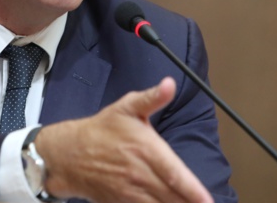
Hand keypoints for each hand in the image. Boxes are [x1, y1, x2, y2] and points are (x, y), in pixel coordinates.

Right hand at [35, 77, 213, 202]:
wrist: (69, 153)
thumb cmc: (102, 130)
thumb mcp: (127, 107)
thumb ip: (152, 98)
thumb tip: (169, 84)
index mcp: (144, 147)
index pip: (174, 172)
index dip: (193, 190)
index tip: (207, 200)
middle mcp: (139, 172)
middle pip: (171, 194)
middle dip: (190, 202)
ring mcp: (130, 192)